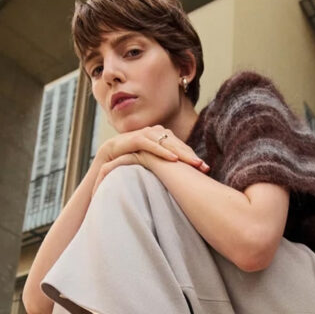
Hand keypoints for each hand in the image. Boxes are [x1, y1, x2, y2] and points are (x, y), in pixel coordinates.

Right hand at [92, 126, 209, 194]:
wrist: (108, 158)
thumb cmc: (131, 163)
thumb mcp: (151, 165)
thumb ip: (165, 168)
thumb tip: (184, 180)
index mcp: (162, 138)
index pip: (181, 147)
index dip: (193, 157)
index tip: (206, 169)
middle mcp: (155, 133)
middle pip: (177, 144)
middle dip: (191, 155)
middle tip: (204, 167)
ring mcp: (145, 134)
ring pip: (167, 143)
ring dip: (181, 153)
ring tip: (193, 163)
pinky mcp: (135, 139)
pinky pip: (151, 144)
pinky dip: (162, 151)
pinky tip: (173, 159)